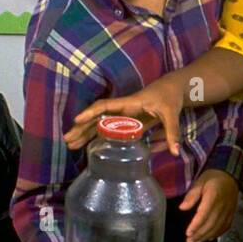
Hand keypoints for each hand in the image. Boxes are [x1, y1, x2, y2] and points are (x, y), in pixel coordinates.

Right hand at [64, 72, 185, 155]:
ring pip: (99, 123)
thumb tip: (175, 152)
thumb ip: (172, 132)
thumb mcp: (171, 114)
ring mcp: (122, 115)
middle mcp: (122, 109)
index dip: (91, 112)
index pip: (106, 105)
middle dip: (81, 127)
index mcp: (129, 103)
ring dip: (85, 133)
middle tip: (67, 139)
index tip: (77, 120)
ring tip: (70, 144)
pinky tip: (86, 145)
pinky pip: (107, 129)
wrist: (171, 89)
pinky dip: (96, 136)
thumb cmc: (169, 98)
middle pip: (97, 116)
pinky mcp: (125, 121)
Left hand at [179, 169, 239, 241]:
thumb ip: (192, 195)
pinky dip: (217, 234)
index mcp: (213, 197)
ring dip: (206, 236)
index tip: (188, 233)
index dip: (196, 226)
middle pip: (210, 224)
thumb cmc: (212, 178)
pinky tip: (209, 238)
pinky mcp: (232, 214)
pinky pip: (225, 227)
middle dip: (199, 234)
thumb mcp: (199, 182)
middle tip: (189, 241)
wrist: (230, 176)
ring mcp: (228, 211)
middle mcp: (222, 206)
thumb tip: (182, 208)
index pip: (203, 215)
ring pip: (217, 228)